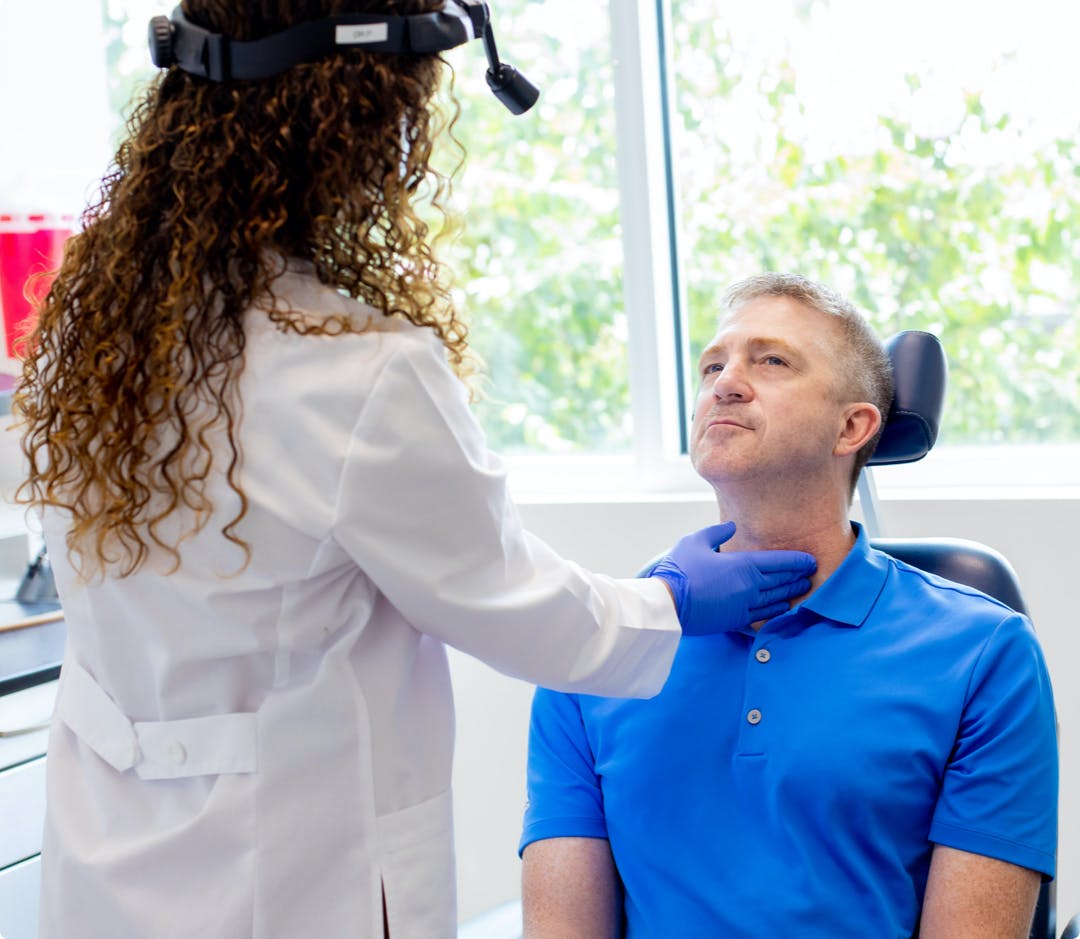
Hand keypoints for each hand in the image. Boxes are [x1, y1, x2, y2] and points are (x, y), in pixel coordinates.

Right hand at [648, 522, 814, 634]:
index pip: (779, 562)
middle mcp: (749, 587)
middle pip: (781, 582)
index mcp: (743, 565)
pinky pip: (762, 617)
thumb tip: (731, 526)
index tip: (810, 561)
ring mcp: (744, 606)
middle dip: (797, 578)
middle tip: (810, 576)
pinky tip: (780, 610)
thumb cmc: (679, 571)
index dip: (797, 561)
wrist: (667, 605)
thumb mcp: (695, 542)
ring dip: (790, 595)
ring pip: (775, 600)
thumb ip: (716, 533)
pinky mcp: (735, 621)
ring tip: (800, 591)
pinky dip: (775, 612)